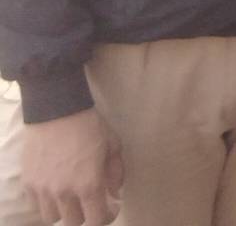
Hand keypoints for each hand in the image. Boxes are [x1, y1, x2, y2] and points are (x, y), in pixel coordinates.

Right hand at [22, 108, 122, 225]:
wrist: (57, 111)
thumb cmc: (90, 126)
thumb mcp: (113, 145)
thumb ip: (116, 173)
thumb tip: (114, 193)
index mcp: (88, 184)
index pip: (96, 220)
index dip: (107, 217)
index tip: (111, 208)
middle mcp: (64, 192)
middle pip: (73, 222)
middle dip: (85, 213)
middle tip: (91, 201)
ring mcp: (43, 189)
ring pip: (52, 217)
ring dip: (64, 210)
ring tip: (70, 196)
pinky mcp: (28, 183)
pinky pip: (35, 205)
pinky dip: (46, 202)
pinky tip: (54, 188)